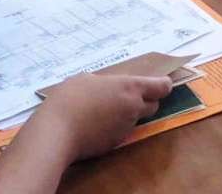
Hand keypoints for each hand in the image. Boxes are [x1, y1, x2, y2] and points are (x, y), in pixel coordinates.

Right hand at [37, 73, 172, 159]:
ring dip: (128, 114)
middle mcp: (133, 108)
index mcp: (130, 88)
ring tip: (104, 110)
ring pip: (136, 119)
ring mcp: (125, 128)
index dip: (164, 85)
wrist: (57, 131)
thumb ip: (105, 82)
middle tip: (128, 96)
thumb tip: (107, 87)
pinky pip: (121, 131)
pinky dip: (114, 127)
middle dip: (146, 100)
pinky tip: (96, 124)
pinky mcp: (115, 143)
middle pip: (153, 105)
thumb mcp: (87, 79)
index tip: (161, 83)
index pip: (161, 87)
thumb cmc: (70, 98)